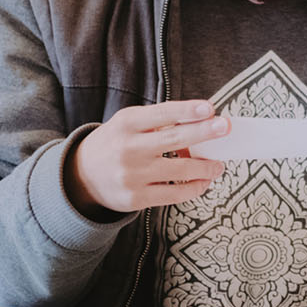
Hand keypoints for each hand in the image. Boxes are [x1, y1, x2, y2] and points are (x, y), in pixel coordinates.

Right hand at [64, 100, 228, 213]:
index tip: (210, 108)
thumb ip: (159, 122)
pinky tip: (203, 182)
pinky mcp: (136, 198)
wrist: (81, 177)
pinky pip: (174, 194)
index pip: (162, 113)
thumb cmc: (115, 144)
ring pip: (180, 171)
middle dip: (204, 133)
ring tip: (218, 165)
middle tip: (226, 128)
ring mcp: (132, 175)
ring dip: (206, 167)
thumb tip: (202, 122)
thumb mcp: (128, 124)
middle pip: (174, 139)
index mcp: (127, 123)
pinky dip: (194, 188)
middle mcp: (128, 148)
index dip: (187, 110)